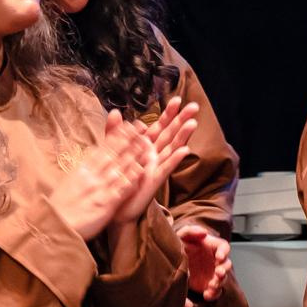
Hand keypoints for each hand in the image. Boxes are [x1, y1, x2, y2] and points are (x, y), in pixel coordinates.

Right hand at [47, 113, 154, 240]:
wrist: (52, 228)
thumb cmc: (59, 209)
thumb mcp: (69, 184)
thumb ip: (82, 172)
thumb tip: (91, 162)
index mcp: (81, 170)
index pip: (102, 149)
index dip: (117, 136)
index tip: (127, 124)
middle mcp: (91, 176)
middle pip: (114, 154)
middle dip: (129, 139)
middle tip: (142, 126)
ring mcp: (99, 189)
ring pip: (120, 168)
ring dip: (134, 155)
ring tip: (148, 142)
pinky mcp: (105, 204)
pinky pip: (120, 189)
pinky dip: (131, 179)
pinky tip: (141, 170)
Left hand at [106, 99, 199, 228]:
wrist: (113, 206)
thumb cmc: (115, 180)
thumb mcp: (111, 151)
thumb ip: (114, 131)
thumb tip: (115, 111)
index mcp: (144, 146)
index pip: (160, 126)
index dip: (168, 114)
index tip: (177, 100)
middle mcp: (153, 155)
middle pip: (171, 134)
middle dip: (182, 120)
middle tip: (194, 106)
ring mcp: (156, 167)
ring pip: (172, 147)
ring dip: (183, 136)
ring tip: (193, 123)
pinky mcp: (155, 179)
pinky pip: (167, 167)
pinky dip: (176, 158)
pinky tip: (185, 150)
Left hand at [176, 222, 231, 305]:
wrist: (169, 262)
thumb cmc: (177, 246)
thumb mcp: (181, 236)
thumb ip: (191, 230)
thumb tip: (204, 232)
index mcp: (211, 246)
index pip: (224, 247)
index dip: (224, 252)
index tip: (219, 257)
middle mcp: (214, 261)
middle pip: (227, 264)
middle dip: (224, 270)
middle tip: (218, 273)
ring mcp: (212, 273)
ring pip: (223, 279)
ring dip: (220, 282)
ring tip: (212, 285)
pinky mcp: (207, 285)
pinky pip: (215, 291)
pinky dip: (213, 294)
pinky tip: (206, 294)